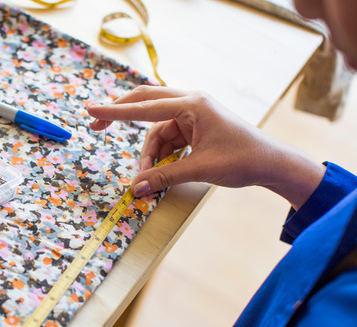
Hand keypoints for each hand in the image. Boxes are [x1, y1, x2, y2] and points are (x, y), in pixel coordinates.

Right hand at [88, 86, 324, 209]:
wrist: (272, 164)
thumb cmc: (243, 160)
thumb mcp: (200, 170)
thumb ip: (164, 177)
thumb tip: (134, 188)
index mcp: (193, 104)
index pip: (145, 107)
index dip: (115, 112)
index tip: (90, 110)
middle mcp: (190, 102)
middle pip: (145, 104)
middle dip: (121, 116)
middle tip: (96, 126)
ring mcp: (192, 114)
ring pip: (155, 129)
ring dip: (147, 153)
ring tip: (145, 177)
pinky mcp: (194, 126)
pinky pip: (166, 137)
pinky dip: (159, 154)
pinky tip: (157, 170)